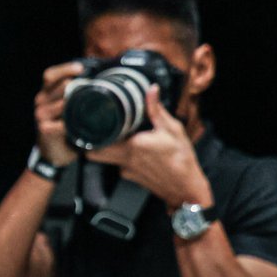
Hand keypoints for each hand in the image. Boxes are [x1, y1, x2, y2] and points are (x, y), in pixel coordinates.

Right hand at [35, 62, 84, 167]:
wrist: (54, 152)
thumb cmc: (65, 126)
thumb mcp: (67, 107)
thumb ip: (75, 93)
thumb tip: (99, 76)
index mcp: (46, 93)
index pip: (50, 75)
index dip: (65, 69)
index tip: (81, 68)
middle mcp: (40, 101)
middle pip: (63, 85)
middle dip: (78, 87)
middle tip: (93, 92)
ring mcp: (41, 115)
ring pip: (64, 102)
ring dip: (77, 106)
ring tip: (87, 110)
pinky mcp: (44, 129)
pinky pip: (63, 122)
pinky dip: (72, 123)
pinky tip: (77, 125)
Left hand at [85, 86, 212, 207]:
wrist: (185, 186)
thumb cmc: (181, 158)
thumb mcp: (172, 128)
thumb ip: (156, 110)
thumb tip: (151, 90)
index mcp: (132, 145)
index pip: (98, 144)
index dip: (92, 135)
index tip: (91, 125)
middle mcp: (125, 160)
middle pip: (95, 154)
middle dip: (95, 143)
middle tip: (98, 131)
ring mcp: (126, 171)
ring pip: (107, 159)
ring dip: (109, 149)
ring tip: (119, 137)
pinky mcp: (131, 177)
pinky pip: (120, 165)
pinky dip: (123, 158)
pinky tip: (136, 151)